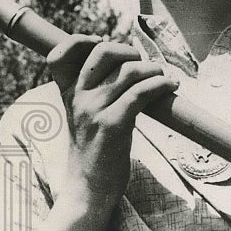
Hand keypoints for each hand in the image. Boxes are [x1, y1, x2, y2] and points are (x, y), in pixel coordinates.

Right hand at [47, 36, 178, 196]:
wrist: (88, 189)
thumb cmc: (94, 151)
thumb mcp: (83, 118)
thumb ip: (95, 93)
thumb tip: (127, 67)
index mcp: (68, 95)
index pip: (60, 55)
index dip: (79, 41)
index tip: (100, 43)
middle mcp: (78, 98)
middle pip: (102, 52)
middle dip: (128, 52)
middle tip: (142, 65)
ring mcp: (94, 111)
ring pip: (129, 71)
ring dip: (153, 69)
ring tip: (163, 76)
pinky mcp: (113, 126)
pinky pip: (141, 93)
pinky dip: (161, 84)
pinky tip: (170, 86)